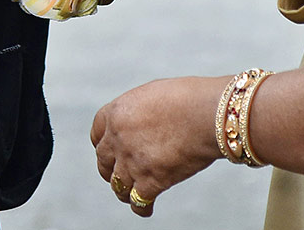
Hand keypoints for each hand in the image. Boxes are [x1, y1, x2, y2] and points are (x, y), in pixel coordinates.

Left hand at [91, 76, 224, 216]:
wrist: (206, 114)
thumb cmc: (189, 98)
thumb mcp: (154, 94)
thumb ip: (140, 110)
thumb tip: (144, 121)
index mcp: (118, 112)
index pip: (97, 133)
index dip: (102, 143)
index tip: (108, 149)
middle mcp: (119, 138)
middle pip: (103, 160)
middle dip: (108, 168)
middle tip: (117, 173)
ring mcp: (132, 161)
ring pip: (118, 185)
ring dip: (123, 191)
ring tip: (130, 194)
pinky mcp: (150, 181)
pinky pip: (138, 202)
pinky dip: (142, 208)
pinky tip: (147, 209)